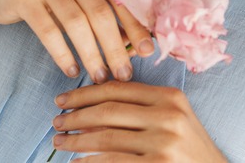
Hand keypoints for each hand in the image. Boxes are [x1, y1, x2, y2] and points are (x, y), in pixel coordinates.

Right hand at [0, 0, 154, 81]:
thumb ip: (108, 11)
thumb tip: (137, 45)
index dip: (135, 24)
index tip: (148, 50)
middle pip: (100, 11)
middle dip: (115, 46)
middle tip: (125, 73)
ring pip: (76, 23)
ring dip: (91, 55)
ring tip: (100, 76)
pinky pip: (48, 31)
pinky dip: (63, 54)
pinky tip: (72, 70)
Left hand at [51, 81, 226, 161]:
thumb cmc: (188, 147)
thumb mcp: (174, 118)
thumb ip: (143, 106)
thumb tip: (91, 105)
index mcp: (170, 97)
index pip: (118, 89)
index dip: (85, 93)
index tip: (63, 99)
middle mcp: (168, 117)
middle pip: (108, 111)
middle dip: (75, 116)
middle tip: (57, 121)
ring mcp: (163, 144)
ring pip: (105, 138)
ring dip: (76, 141)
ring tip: (60, 142)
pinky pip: (111, 162)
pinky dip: (89, 162)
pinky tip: (77, 162)